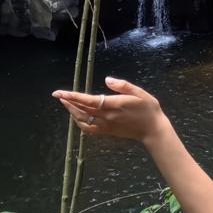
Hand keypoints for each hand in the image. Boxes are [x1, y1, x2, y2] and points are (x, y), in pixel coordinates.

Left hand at [51, 76, 169, 145]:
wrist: (153, 129)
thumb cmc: (148, 109)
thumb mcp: (139, 93)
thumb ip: (123, 85)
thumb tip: (107, 79)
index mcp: (113, 105)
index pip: (88, 101)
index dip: (72, 97)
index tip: (60, 93)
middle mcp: (106, 117)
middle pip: (82, 110)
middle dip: (69, 103)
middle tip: (59, 96)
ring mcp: (106, 126)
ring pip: (83, 120)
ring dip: (72, 112)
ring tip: (66, 104)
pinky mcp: (107, 132)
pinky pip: (89, 129)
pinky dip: (80, 123)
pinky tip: (77, 117)